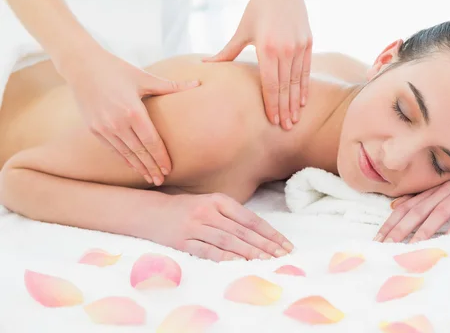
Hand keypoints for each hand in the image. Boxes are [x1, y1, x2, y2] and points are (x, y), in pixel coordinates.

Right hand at [62, 50, 198, 185]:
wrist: (82, 65)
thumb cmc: (117, 69)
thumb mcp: (144, 77)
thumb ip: (171, 86)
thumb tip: (198, 83)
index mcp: (133, 111)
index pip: (151, 141)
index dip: (161, 157)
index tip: (169, 169)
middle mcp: (117, 123)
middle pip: (139, 152)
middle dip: (151, 167)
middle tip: (161, 180)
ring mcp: (103, 128)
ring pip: (125, 153)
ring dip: (138, 167)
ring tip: (149, 178)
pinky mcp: (93, 129)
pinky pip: (111, 149)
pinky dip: (123, 159)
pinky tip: (132, 167)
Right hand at [152, 193, 293, 261]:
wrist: (150, 211)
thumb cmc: (186, 208)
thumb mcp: (210, 202)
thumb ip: (232, 214)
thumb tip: (260, 233)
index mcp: (218, 200)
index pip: (251, 219)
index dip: (270, 233)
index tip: (285, 244)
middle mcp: (208, 211)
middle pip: (243, 231)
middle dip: (265, 245)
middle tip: (282, 256)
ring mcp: (195, 226)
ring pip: (228, 241)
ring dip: (249, 253)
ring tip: (267, 261)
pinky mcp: (182, 241)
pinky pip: (207, 251)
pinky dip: (224, 257)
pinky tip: (238, 264)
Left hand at [204, 0, 311, 129]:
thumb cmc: (257, 8)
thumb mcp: (242, 30)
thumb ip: (227, 51)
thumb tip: (205, 65)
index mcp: (266, 48)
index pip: (270, 84)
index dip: (272, 104)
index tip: (273, 121)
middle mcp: (285, 49)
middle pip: (285, 87)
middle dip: (285, 109)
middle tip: (285, 127)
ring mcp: (299, 46)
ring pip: (297, 81)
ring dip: (296, 102)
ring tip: (294, 119)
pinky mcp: (308, 42)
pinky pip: (306, 70)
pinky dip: (304, 87)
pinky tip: (302, 100)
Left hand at [374, 165, 449, 243]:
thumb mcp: (443, 191)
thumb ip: (421, 199)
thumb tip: (393, 207)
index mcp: (432, 189)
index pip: (406, 207)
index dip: (391, 223)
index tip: (378, 239)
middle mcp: (444, 188)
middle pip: (418, 210)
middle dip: (401, 229)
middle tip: (388, 245)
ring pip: (440, 211)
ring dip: (426, 229)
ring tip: (413, 245)